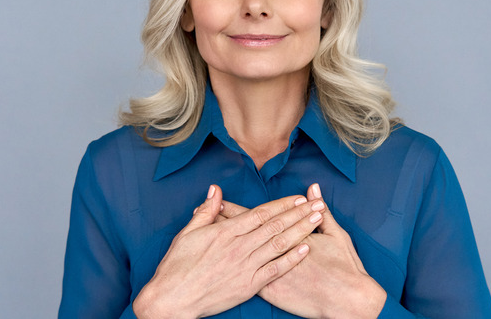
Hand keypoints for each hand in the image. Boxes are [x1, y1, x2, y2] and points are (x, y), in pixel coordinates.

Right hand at [132, 185, 324, 318]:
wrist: (172, 299)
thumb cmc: (177, 267)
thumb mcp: (187, 233)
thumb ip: (206, 211)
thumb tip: (215, 191)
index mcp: (225, 232)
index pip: (260, 213)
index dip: (282, 204)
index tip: (298, 197)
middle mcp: (239, 247)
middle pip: (275, 225)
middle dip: (299, 213)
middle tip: (318, 204)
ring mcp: (245, 266)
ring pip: (279, 244)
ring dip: (301, 230)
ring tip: (318, 220)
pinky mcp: (248, 285)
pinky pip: (275, 270)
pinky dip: (291, 259)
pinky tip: (306, 249)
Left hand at [219, 184, 386, 318]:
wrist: (346, 299)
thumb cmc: (344, 267)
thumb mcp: (336, 235)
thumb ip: (321, 213)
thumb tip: (314, 190)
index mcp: (287, 234)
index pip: (255, 217)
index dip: (235, 209)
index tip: (218, 201)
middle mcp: (275, 251)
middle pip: (242, 233)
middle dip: (221, 222)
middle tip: (201, 212)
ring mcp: (270, 272)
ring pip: (240, 253)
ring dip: (222, 243)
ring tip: (203, 234)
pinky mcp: (269, 290)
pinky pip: (245, 276)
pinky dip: (229, 268)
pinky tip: (218, 262)